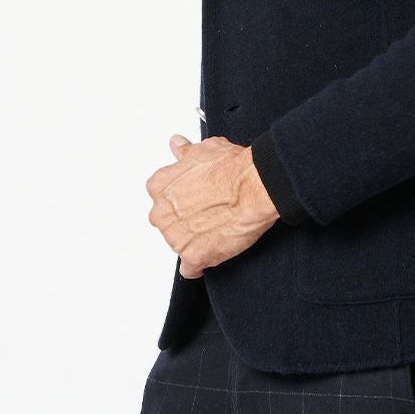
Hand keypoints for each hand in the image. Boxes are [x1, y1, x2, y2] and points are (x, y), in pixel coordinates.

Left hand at [145, 134, 280, 278]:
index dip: (181, 198)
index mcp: (160, 187)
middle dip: (185, 220)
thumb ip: (185, 152)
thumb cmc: (232, 168)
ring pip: (179, 244)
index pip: (161, 198)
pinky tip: (213, 251)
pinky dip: (200, 264)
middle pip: (167, 223)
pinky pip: (190, 268)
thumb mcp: (205, 149)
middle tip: (208, 212)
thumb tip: (177, 144)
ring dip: (194, 240)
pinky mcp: (193, 257)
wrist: (254, 187)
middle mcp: (162, 213)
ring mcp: (176, 238)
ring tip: (218, 227)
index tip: (195, 197)